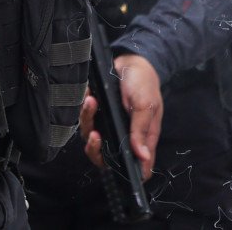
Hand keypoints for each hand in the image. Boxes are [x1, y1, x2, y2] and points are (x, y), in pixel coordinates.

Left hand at [79, 54, 162, 180]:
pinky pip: (85, 119)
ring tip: (92, 102)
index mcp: (141, 138)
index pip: (135, 165)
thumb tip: (143, 156)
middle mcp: (123, 136)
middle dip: (95, 148)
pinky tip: (89, 96)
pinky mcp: (97, 114)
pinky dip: (84, 110)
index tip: (113, 163)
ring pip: (91, 137)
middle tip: (95, 134)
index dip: (124, 170)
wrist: (131, 61)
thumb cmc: (144, 84)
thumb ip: (142, 131)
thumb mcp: (146, 105)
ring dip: (88, 121)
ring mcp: (108, 126)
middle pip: (105, 156)